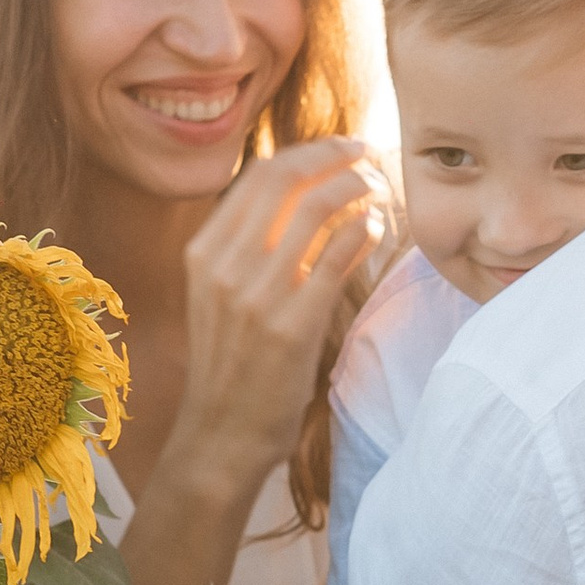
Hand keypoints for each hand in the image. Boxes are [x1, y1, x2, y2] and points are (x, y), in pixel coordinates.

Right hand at [177, 137, 387, 485]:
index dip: (308, 153)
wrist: (221, 435)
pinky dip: (364, 231)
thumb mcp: (220, 297)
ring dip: (357, 188)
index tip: (342, 149)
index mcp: (204, 252)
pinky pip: (337, 255)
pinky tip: (377, 230)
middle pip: (287, 178)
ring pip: (317, 208)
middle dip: (336, 155)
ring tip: (380, 190)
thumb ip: (248, 250)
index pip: (259, 175)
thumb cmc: (233, 366)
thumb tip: (300, 198)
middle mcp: (224, 265)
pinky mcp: (291, 325)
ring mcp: (256, 294)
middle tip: (369, 154)